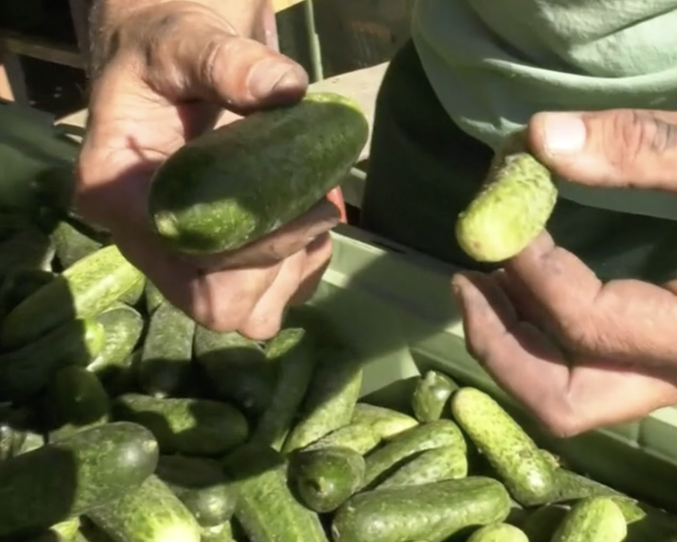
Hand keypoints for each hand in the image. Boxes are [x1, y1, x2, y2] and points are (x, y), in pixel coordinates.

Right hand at [75, 1, 337, 338]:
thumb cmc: (167, 53)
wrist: (170, 64)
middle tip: (317, 209)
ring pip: (245, 314)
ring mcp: (180, 259)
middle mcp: (144, 240)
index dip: (253, 245)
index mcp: (119, 191)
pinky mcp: (216, 264)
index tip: (309, 206)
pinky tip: (309, 222)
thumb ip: (226, 61)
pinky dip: (302, 271)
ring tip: (314, 210)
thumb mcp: (186, 41)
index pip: (185, 253)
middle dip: (278, 262)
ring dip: (294, 269)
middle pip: (215, 302)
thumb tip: (285, 88)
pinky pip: (268, 303)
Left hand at [452, 101, 676, 436]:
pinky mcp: (674, 358)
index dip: (534, 272)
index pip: (592, 325)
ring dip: (515, 348)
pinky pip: (591, 372)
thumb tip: (538, 141)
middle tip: (465, 282)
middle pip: (568, 402)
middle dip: (502, 348)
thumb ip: (638, 146)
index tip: (505, 217)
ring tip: (482, 281)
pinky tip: (523, 291)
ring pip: (574, 397)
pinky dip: (545, 340)